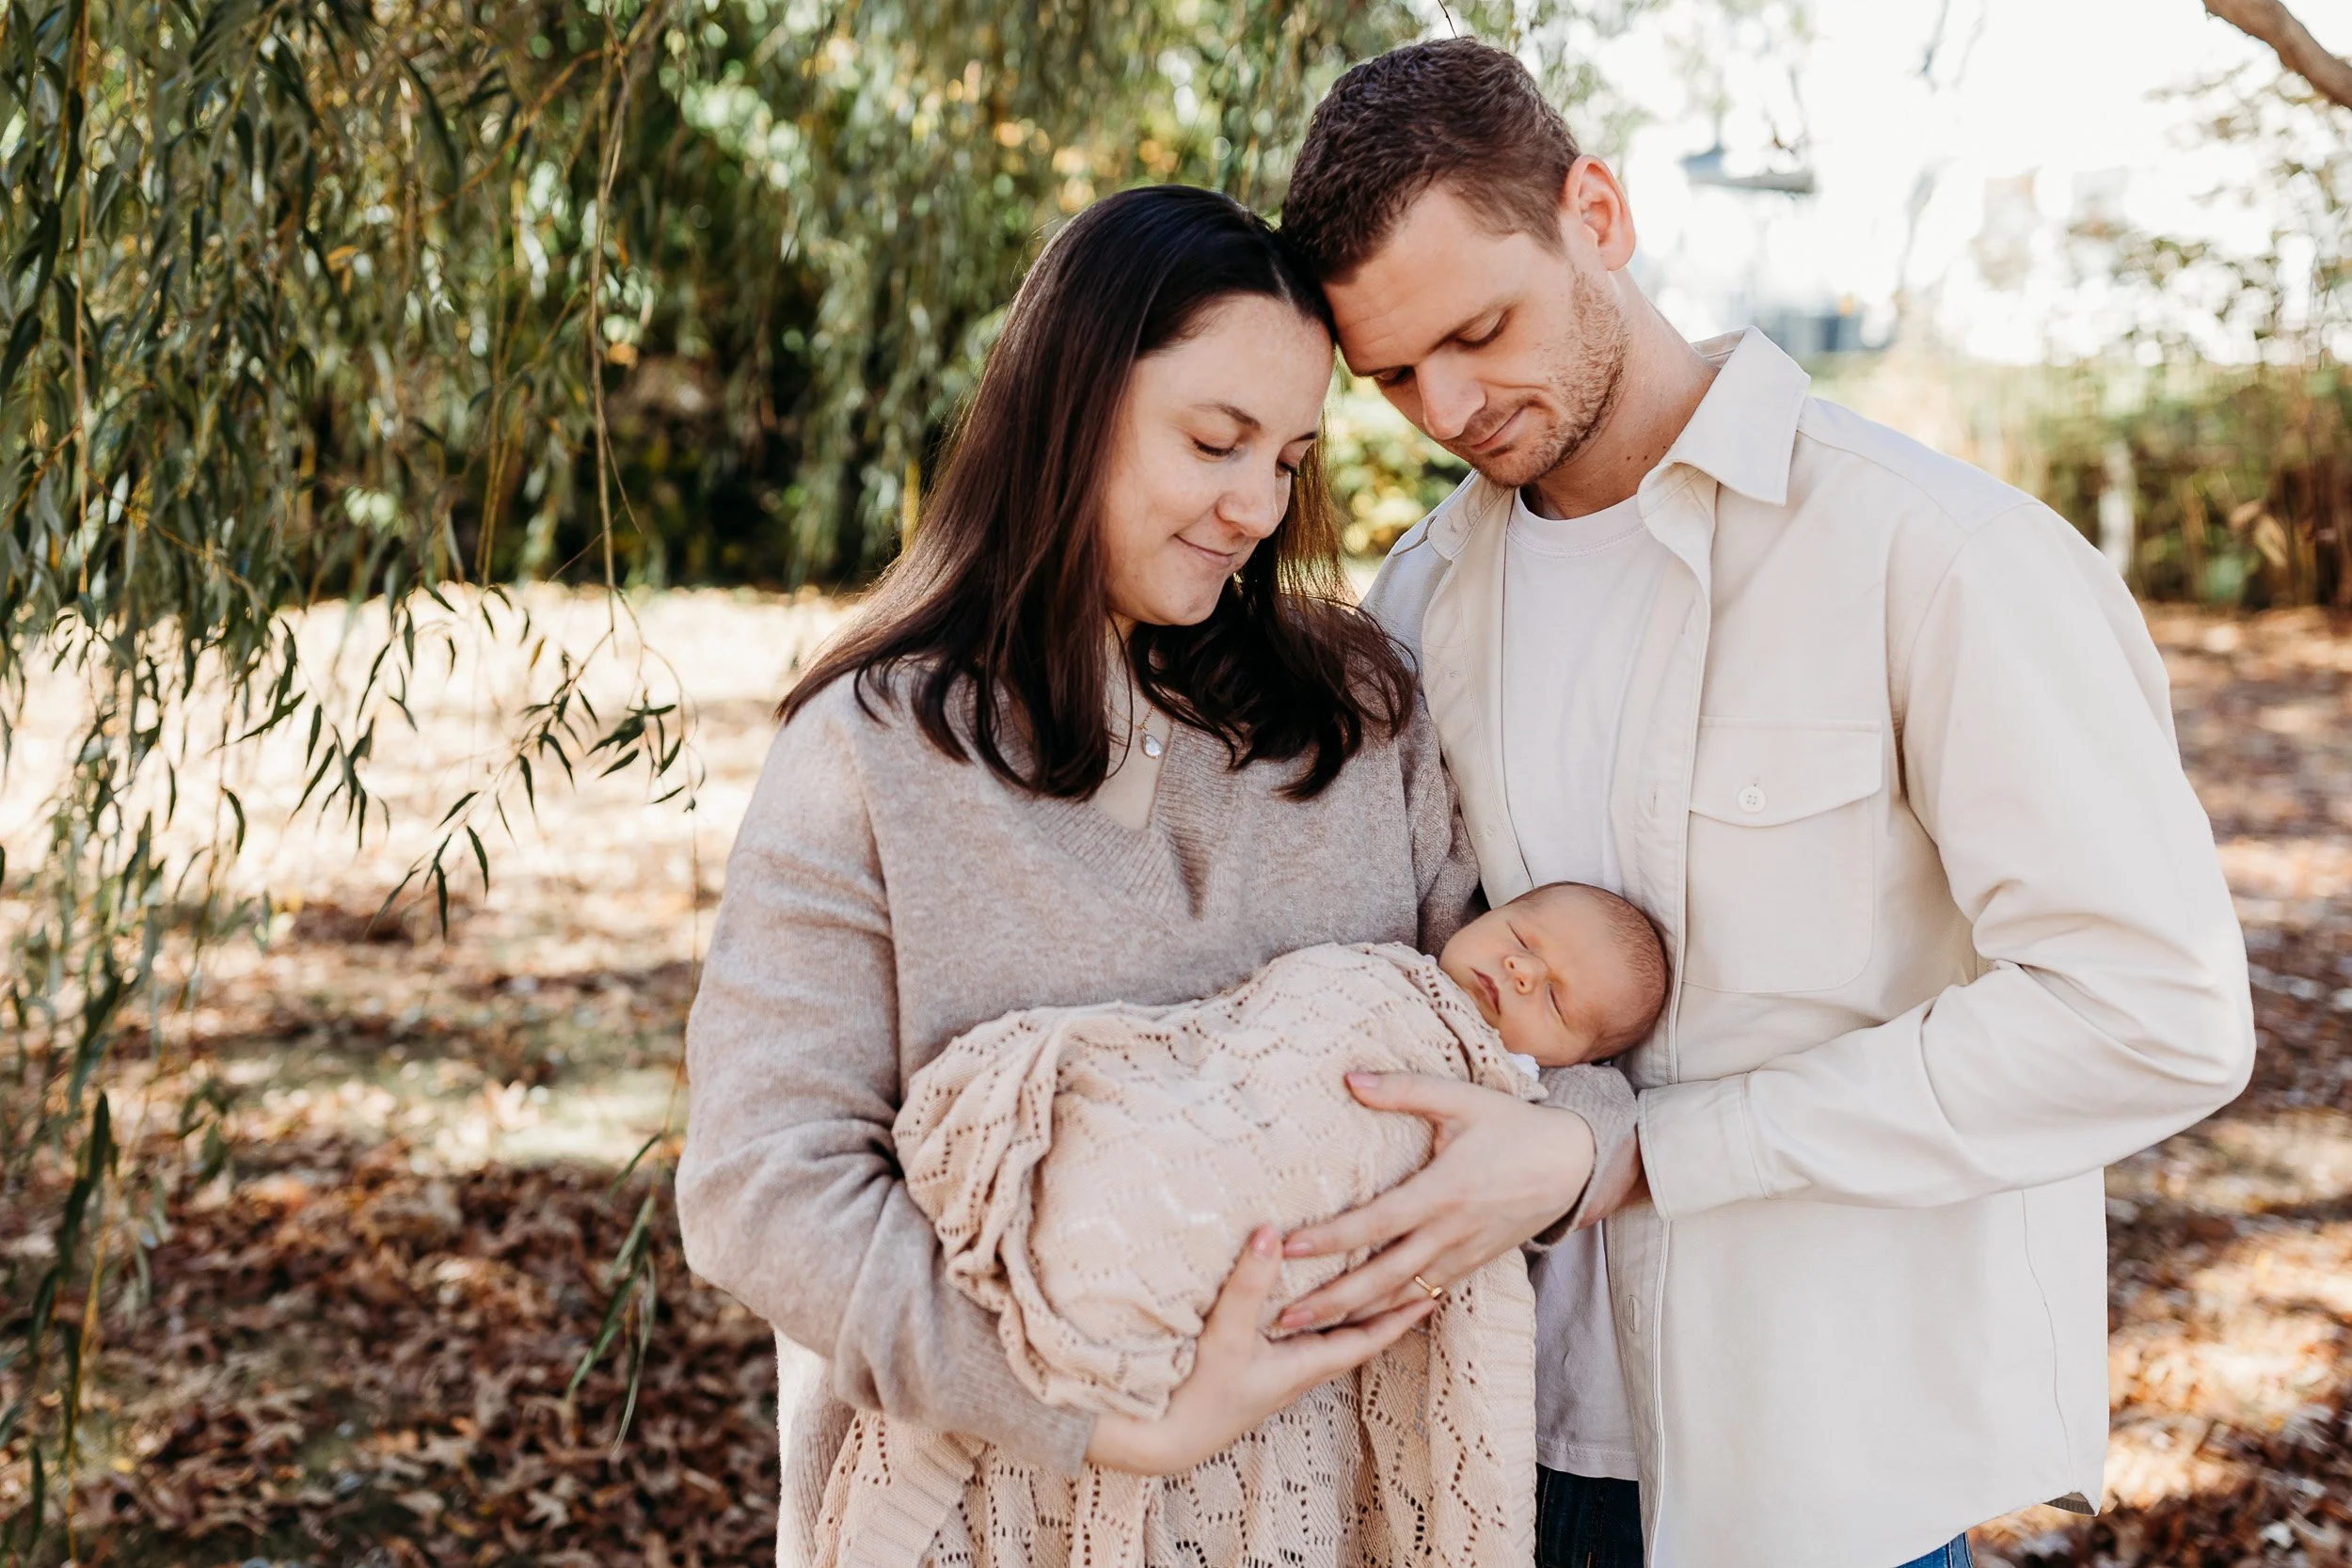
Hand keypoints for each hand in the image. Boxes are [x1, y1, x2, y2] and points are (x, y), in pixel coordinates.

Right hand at [1084, 1224, 1435, 1475]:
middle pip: (1354, 1339)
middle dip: (1383, 1310)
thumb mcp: (1226, 1336)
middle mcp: (1296, 1373)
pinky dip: (1314, 1319)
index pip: (1365, 1338)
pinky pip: (1297, 1340)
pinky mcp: (1251, 1373)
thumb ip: (1249, 1285)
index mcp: (1303, 1366)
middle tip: (1412, 1281)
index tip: (1431, 1291)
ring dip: (1348, 1314)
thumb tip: (1272, 1232)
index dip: (1398, 1315)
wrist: (1156, 1441)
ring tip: (1367, 1284)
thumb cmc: (1196, 1396)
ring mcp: (1274, 1376)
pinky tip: (1301, 1305)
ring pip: (1326, 1339)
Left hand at [1274, 1072, 1594, 1331]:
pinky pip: (1424, 1296)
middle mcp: (1451, 1232)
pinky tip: (1359, 1326)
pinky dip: (1391, 1314)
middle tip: (1282, 1317)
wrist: (1574, 1165)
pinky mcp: (1471, 1266)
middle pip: (1382, 1277)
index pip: (1377, 1222)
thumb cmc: (1513, 1126)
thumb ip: (1405, 1090)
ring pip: (1400, 1296)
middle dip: (1331, 1301)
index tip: (1289, 1247)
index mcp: (1444, 1191)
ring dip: (1354, 1316)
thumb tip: (1349, 1078)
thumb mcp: (1462, 1099)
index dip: (1332, 1237)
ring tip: (1308, 1331)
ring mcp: (1462, 1255)